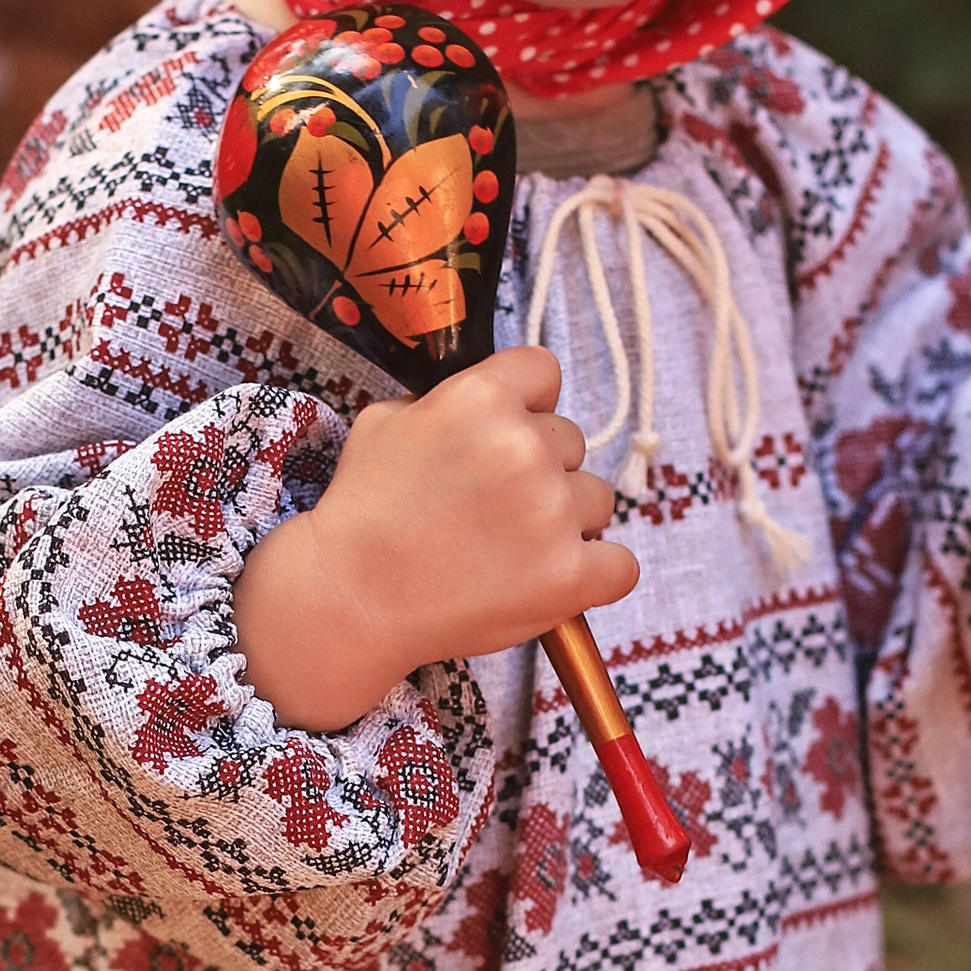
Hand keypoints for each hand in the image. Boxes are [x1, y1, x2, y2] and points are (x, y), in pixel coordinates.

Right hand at [234, 348, 639, 732]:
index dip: (526, 404)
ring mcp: (552, 513)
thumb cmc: (361, 512)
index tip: (505, 435)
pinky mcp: (570, 576)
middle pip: (571, 441)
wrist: (349, 598)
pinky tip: (555, 578)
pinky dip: (596, 574)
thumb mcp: (384, 423)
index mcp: (482, 398)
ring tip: (510, 549)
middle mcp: (525, 446)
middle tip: (491, 507)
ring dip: (566, 520)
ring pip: (597, 500)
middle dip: (540, 468)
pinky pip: (621, 565)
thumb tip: (484, 404)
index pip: (543, 372)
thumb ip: (444, 402)